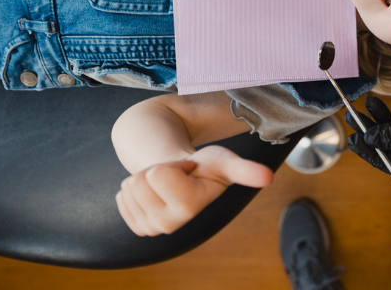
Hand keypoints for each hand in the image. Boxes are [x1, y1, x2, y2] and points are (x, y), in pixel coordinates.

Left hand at [115, 145, 272, 236]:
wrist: (186, 176)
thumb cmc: (207, 166)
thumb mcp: (224, 161)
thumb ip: (244, 170)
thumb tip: (269, 177)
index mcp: (189, 208)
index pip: (158, 173)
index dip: (173, 164)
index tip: (189, 170)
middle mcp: (169, 225)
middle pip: (138, 180)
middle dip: (156, 170)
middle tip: (176, 176)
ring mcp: (151, 228)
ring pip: (129, 187)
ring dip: (146, 178)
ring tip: (167, 183)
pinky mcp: (138, 227)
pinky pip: (121, 197)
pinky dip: (136, 189)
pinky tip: (156, 192)